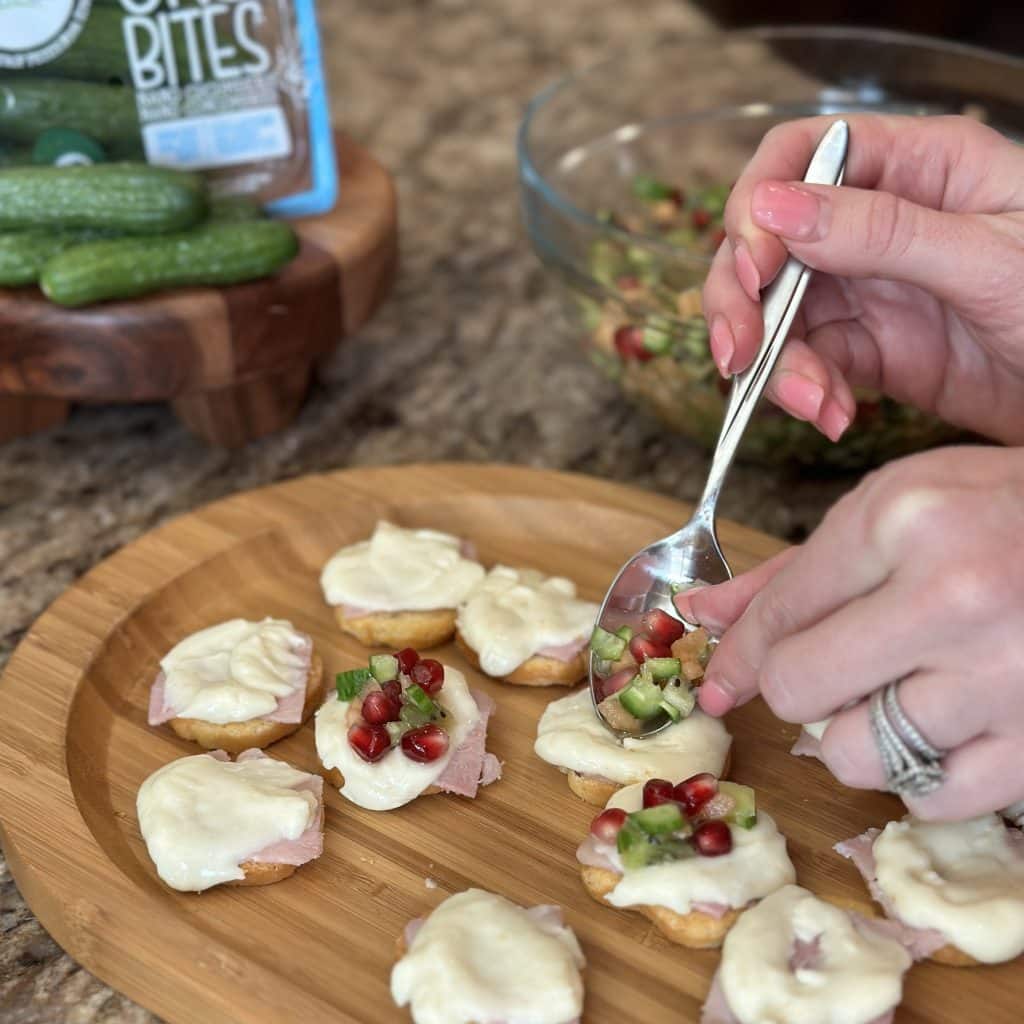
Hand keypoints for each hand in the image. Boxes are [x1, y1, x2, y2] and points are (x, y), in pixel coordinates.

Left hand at [674, 445, 1023, 820]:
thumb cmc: (997, 511)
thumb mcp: (891, 507)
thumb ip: (791, 570)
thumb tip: (701, 612)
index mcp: (903, 521)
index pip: (780, 612)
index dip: (736, 653)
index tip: (720, 681)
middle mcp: (952, 599)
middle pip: (799, 689)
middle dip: (795, 686)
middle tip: (830, 670)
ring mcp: (1004, 676)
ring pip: (855, 755)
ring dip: (853, 735)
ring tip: (893, 695)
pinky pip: (934, 800)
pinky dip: (918, 777)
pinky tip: (937, 730)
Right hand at [703, 113, 1023, 444]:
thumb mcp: (986, 257)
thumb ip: (879, 231)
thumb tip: (773, 208)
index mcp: (915, 168)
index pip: (801, 156)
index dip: (758, 205)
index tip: (755, 265)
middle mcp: (877, 224)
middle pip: (769, 242)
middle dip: (743, 299)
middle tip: (738, 352)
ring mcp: (867, 290)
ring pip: (777, 313)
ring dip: (774, 363)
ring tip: (810, 401)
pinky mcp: (867, 350)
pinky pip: (806, 365)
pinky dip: (804, 394)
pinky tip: (833, 415)